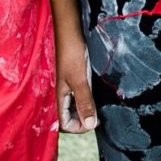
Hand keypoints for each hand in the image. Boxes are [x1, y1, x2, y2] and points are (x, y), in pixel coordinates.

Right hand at [54, 17, 99, 133]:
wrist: (71, 32)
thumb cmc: (72, 54)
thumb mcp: (80, 80)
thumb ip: (84, 102)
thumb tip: (90, 125)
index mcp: (60, 98)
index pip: (64, 124)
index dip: (78, 128)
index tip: (94, 122)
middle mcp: (64, 94)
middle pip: (70, 117)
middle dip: (83, 120)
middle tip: (99, 116)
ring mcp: (70, 86)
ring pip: (76, 107)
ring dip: (87, 110)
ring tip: (100, 107)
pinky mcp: (77, 78)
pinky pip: (81, 95)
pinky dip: (89, 98)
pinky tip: (98, 93)